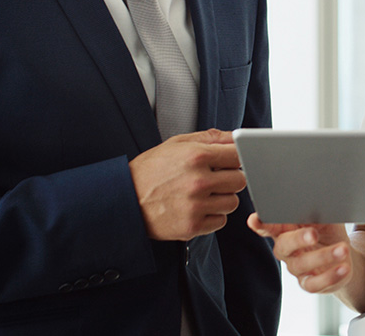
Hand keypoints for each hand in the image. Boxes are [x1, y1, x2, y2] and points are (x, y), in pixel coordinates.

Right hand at [129, 129, 246, 240]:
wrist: (124, 199)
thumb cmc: (151, 169)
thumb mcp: (177, 144)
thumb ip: (210, 138)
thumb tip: (235, 137)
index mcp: (196, 156)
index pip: (237, 155)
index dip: (235, 158)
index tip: (228, 161)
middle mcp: (198, 181)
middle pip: (240, 180)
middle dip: (230, 178)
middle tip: (215, 178)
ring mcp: (196, 206)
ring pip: (233, 202)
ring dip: (222, 198)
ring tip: (203, 194)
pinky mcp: (192, 226)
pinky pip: (220, 221)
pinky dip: (213, 215)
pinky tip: (197, 208)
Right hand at [248, 214, 353, 293]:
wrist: (343, 255)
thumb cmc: (327, 230)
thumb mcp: (324, 217)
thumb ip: (315, 210)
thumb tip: (313, 201)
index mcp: (285, 229)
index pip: (268, 226)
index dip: (260, 224)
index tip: (255, 219)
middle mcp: (286, 250)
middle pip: (283, 245)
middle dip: (298, 239)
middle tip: (313, 233)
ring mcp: (296, 268)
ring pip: (301, 264)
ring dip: (323, 256)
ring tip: (341, 249)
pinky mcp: (309, 283)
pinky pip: (315, 283)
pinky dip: (330, 275)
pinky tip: (343, 267)